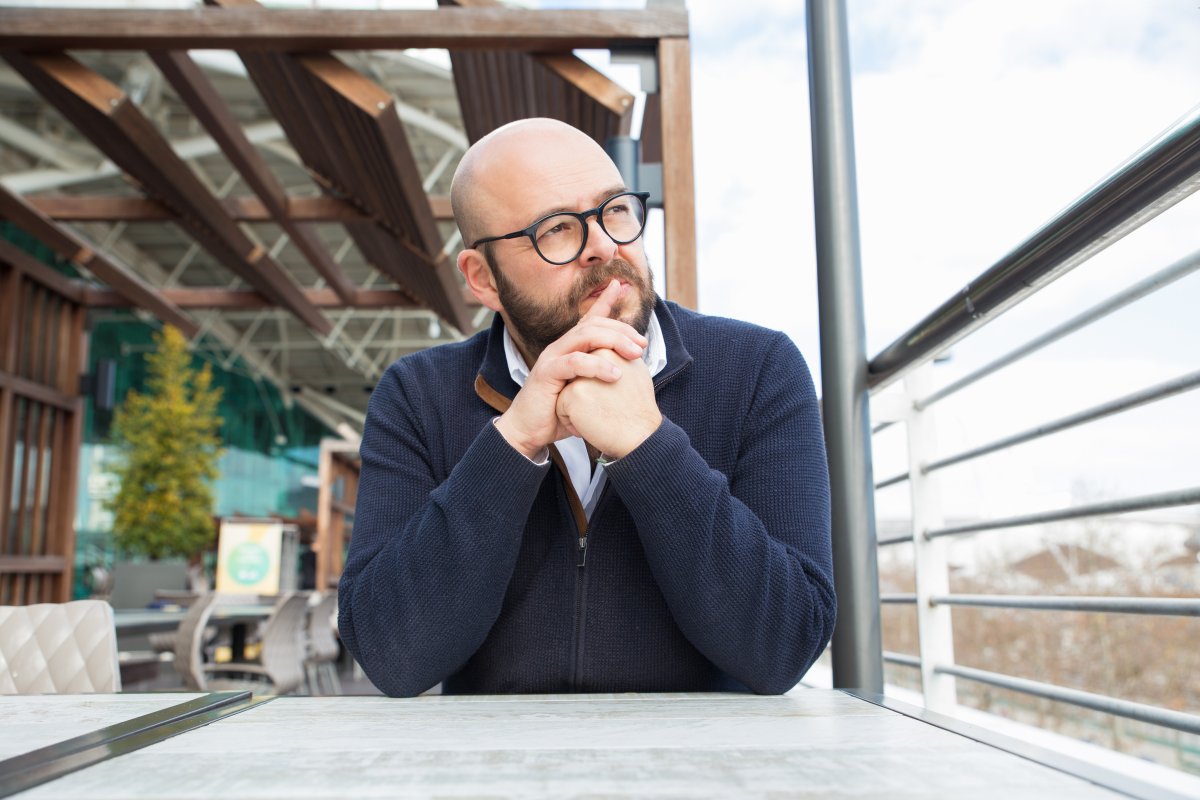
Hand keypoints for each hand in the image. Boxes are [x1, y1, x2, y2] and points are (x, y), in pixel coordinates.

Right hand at [494, 279, 647, 458]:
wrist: (528, 430)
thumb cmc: (557, 412)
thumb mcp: (584, 392)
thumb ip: (600, 380)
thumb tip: (627, 377)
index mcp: (570, 349)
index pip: (589, 320)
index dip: (604, 301)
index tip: (621, 286)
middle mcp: (560, 348)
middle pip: (592, 325)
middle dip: (620, 330)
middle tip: (642, 343)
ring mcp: (551, 358)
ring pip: (584, 337)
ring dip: (613, 342)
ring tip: (634, 354)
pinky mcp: (546, 373)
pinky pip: (573, 363)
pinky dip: (596, 365)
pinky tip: (614, 374)